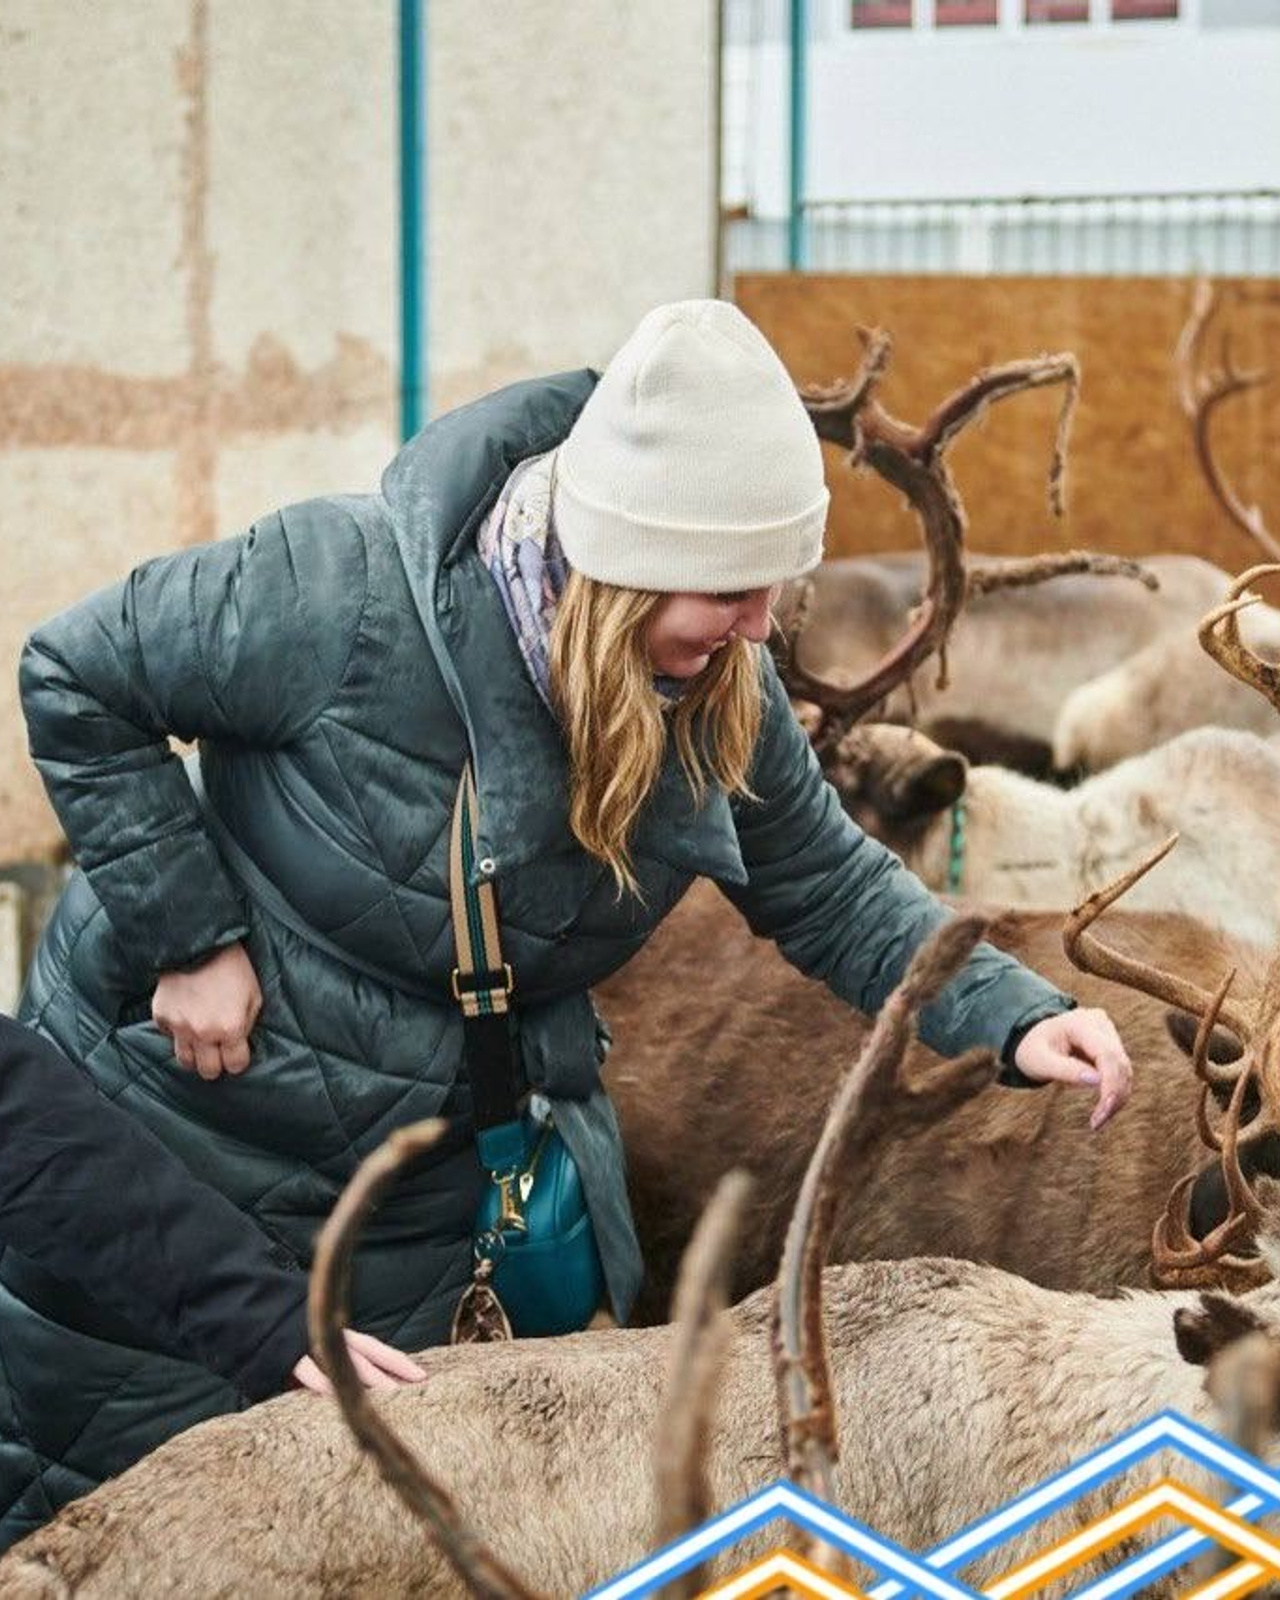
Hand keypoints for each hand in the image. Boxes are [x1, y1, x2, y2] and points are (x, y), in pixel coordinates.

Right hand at [153, 942, 262, 1080]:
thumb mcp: (254, 996)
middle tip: (218, 1053)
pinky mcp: (162, 1016)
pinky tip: (185, 1020)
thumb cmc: (233, 968)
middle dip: (216, 1064)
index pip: (235, 1065)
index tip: (237, 1054)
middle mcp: (203, 1033)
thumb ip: (246, 1025)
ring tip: (200, 1044)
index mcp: (230, 1029)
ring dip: (195, 1055)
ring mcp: (179, 1026)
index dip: (238, 1061)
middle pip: (208, 1071)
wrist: (199, 943)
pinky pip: (168, 1036)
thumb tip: (238, 1043)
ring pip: (185, 1061)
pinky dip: (176, 1033)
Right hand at [290, 1329, 427, 1394]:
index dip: (397, 1361)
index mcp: (341, 1339)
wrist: (258, 1316)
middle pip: (366, 1357)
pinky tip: (336, 1394)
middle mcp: (332, 1341)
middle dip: (390, 1373)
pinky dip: (321, 1381)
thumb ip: (345, 1361)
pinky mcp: (287, 1357)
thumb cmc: (295, 1341)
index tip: (422, 1376)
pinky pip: (307, 1371)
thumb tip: (377, 1381)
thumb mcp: (324, 1348)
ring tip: (388, 1395)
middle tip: (415, 1389)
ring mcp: (311, 1347)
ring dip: (366, 1378)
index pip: (375, 1349)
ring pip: (342, 1362)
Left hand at [1013, 1007, 1132, 1130]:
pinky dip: (1115, 1092)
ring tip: (1098, 1119)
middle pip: (1120, 1062)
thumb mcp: (1039, 1062)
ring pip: (1125, 1069)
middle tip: (1098, 1123)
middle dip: (1114, 1096)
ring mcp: (1109, 1032)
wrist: (1032, 1039)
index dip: (1110, 1085)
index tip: (1102, 1112)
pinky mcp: (1112, 1045)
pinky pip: (1121, 1071)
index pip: (1107, 1054)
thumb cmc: (1032, 1049)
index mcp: (1080, 1023)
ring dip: (1117, 1097)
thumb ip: (1065, 1070)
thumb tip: (1097, 1081)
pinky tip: (1103, 1108)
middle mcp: (1100, 1023)